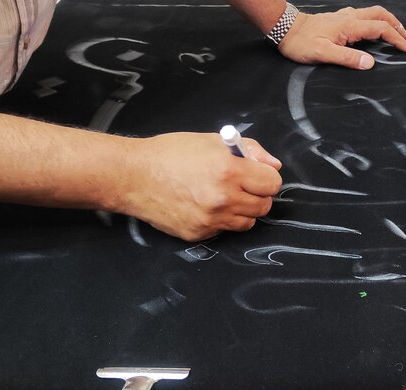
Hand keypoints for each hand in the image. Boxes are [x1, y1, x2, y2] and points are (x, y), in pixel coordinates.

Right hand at [118, 132, 282, 241]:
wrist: (133, 176)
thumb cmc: (170, 154)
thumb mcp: (212, 140)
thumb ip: (249, 151)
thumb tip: (273, 165)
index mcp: (228, 170)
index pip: (272, 183)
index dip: (267, 177)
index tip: (258, 175)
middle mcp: (223, 198)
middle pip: (264, 206)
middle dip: (258, 194)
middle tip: (242, 185)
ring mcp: (211, 219)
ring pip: (248, 222)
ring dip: (242, 210)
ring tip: (223, 196)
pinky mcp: (199, 233)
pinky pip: (224, 230)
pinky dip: (221, 220)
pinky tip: (205, 205)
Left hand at [278, 5, 405, 69]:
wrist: (286, 30)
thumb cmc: (301, 43)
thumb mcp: (323, 54)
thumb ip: (347, 58)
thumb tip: (369, 63)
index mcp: (350, 26)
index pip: (380, 29)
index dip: (396, 38)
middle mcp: (349, 18)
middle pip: (380, 15)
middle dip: (396, 25)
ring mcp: (343, 16)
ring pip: (372, 13)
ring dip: (386, 21)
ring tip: (395, 32)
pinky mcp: (337, 19)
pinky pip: (362, 16)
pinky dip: (374, 21)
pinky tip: (371, 28)